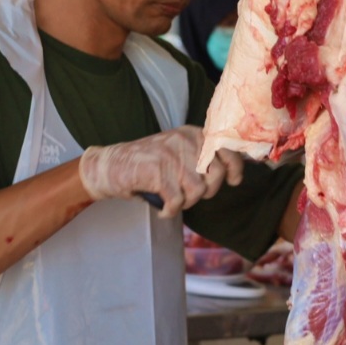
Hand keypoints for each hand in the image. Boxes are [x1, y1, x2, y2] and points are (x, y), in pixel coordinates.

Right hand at [78, 125, 243, 218]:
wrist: (110, 166)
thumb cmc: (147, 164)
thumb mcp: (177, 150)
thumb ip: (200, 156)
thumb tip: (230, 171)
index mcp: (191, 133)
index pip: (226, 149)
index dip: (235, 168)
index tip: (234, 180)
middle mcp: (184, 141)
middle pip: (215, 175)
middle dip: (207, 192)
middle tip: (189, 195)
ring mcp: (170, 155)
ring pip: (198, 191)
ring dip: (186, 202)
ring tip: (173, 200)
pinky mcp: (158, 172)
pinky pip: (177, 201)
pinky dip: (170, 211)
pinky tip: (163, 209)